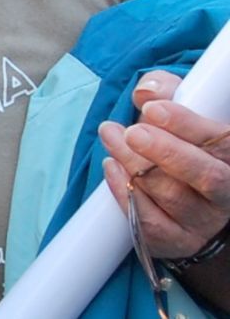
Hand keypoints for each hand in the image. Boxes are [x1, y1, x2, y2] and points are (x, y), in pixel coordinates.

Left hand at [99, 71, 229, 259]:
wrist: (181, 187)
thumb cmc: (181, 136)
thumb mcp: (178, 105)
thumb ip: (165, 90)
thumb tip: (146, 92)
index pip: (223, 141)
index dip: (187, 124)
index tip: (152, 110)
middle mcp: (227, 192)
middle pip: (206, 176)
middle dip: (166, 152)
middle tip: (131, 132)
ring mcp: (204, 220)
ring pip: (172, 195)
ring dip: (134, 164)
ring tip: (110, 136)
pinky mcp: (178, 239)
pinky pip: (151, 223)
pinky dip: (126, 194)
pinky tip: (111, 167)